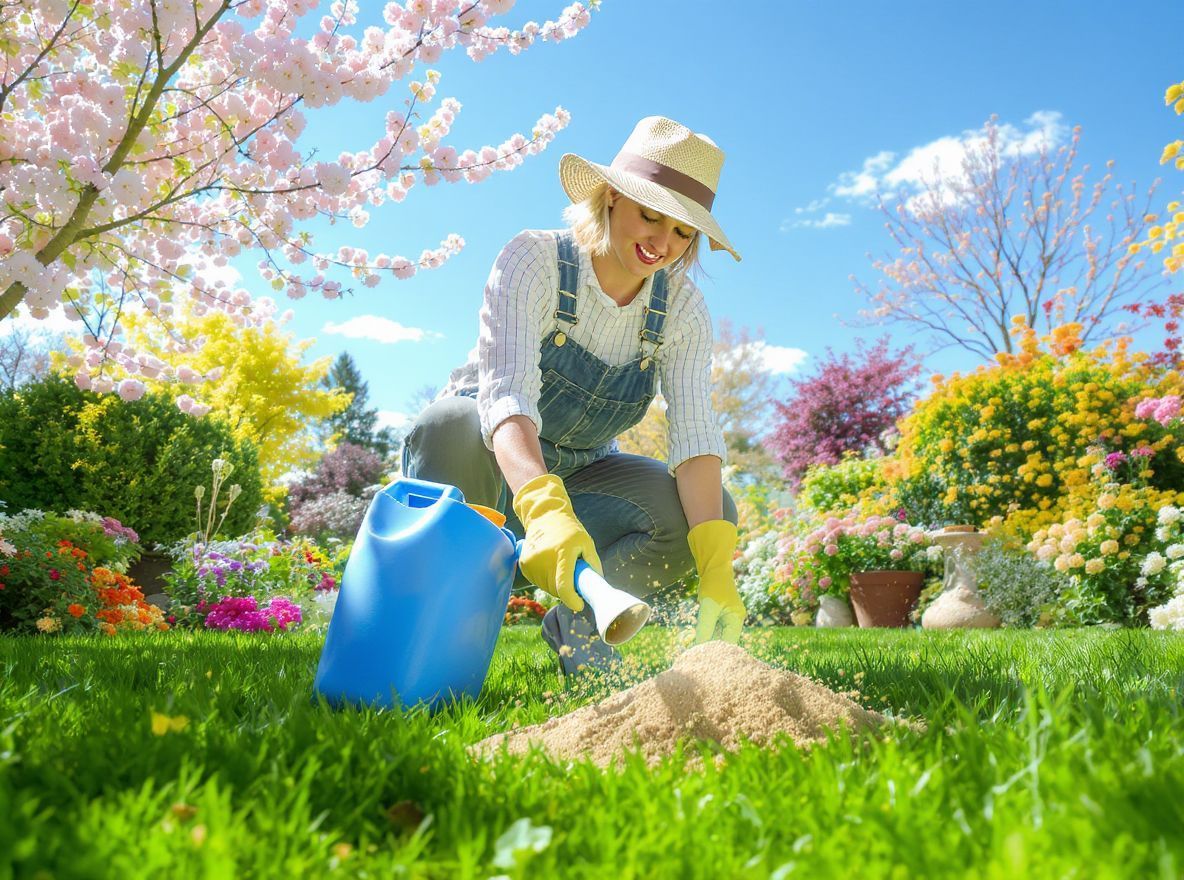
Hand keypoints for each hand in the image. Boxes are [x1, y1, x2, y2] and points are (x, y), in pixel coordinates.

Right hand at [512, 473, 600, 611]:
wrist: (544, 516)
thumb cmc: (569, 530)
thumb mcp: (586, 543)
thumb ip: (593, 564)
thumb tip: (597, 586)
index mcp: (562, 552)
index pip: (564, 586)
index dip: (572, 600)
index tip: (580, 605)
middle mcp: (544, 558)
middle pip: (556, 590)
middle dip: (567, 591)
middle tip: (574, 580)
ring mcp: (531, 562)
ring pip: (546, 588)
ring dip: (556, 586)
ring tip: (561, 569)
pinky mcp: (524, 564)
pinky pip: (538, 582)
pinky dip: (546, 580)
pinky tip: (550, 567)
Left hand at [687, 519, 745, 643]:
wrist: (713, 567)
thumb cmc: (713, 585)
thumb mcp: (708, 607)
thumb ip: (705, 627)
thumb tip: (699, 647)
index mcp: (737, 620)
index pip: (728, 642)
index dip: (715, 651)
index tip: (702, 658)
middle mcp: (734, 620)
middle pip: (722, 640)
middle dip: (709, 646)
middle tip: (694, 655)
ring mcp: (727, 617)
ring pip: (716, 635)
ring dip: (705, 640)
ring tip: (692, 649)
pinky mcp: (719, 614)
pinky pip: (712, 628)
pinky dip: (704, 632)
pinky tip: (693, 638)